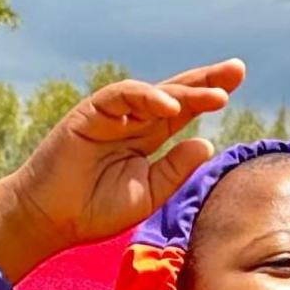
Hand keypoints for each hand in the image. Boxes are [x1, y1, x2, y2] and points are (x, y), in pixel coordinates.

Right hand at [0, 60, 245, 277]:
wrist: (51, 219)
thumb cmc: (94, 211)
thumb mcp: (147, 194)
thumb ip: (174, 170)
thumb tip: (205, 143)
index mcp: (147, 139)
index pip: (183, 112)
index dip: (207, 97)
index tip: (235, 88)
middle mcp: (133, 121)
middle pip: (175, 93)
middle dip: (206, 79)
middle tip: (238, 69)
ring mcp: (112, 115)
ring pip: (154, 92)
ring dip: (186, 91)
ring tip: (217, 96)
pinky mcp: (90, 112)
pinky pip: (122, 95)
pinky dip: (147, 97)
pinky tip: (171, 107)